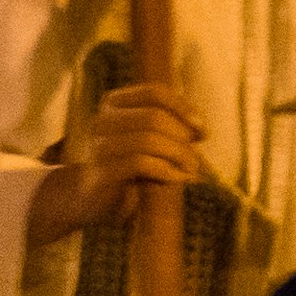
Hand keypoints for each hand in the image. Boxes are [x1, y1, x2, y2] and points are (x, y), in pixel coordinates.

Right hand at [29, 84, 207, 242]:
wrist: (92, 202)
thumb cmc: (128, 168)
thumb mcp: (148, 140)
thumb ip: (169, 127)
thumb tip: (201, 129)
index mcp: (113, 103)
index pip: (155, 92)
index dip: (184, 109)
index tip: (203, 132)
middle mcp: (102, 119)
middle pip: (154, 117)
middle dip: (182, 138)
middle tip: (195, 160)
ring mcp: (99, 145)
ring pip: (149, 139)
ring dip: (178, 155)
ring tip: (189, 171)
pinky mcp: (102, 172)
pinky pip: (140, 163)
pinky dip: (166, 170)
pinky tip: (176, 179)